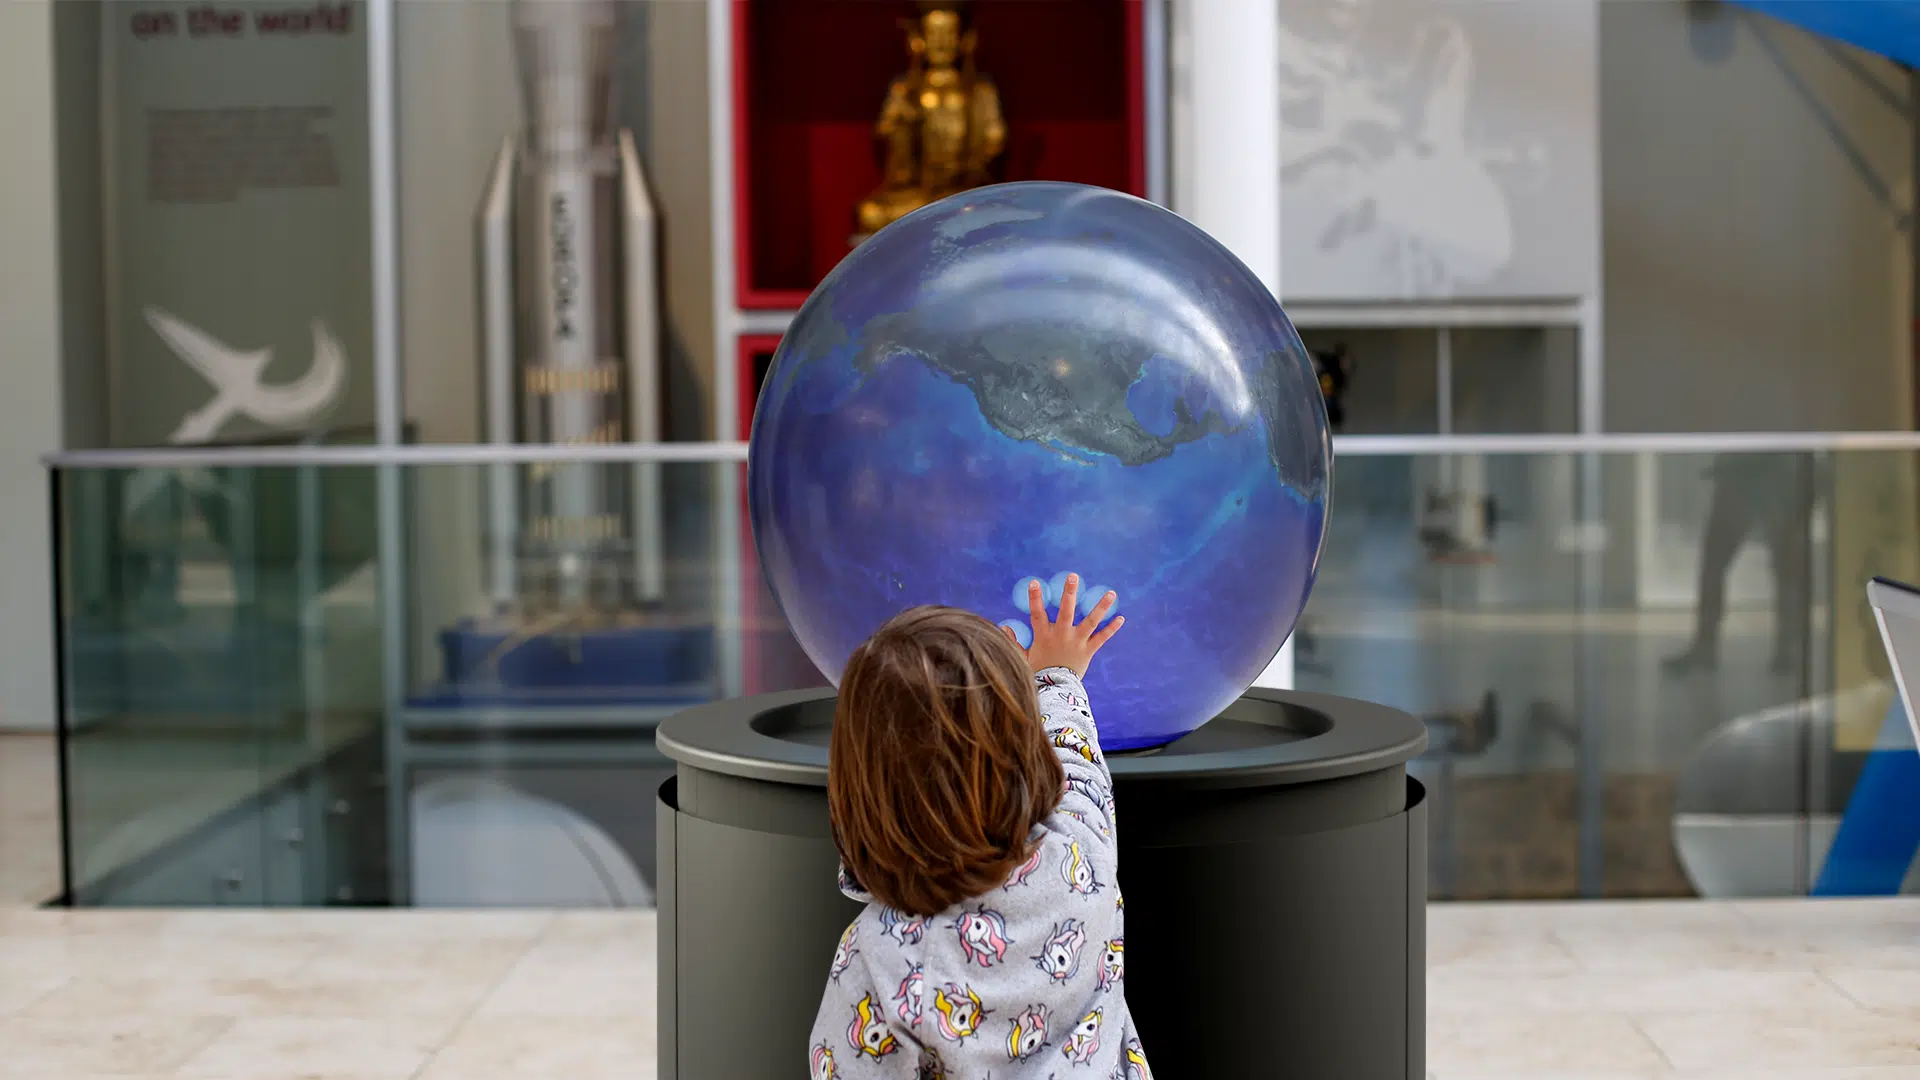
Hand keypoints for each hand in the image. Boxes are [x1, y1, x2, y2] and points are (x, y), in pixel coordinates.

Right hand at [1001, 573, 1122, 676]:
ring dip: (1101, 607)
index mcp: (1044, 636)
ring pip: (1091, 621)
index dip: (1035, 598)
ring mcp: (1077, 642)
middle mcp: (1061, 635)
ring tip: (1111, 593)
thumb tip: (1004, 627)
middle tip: (1073, 576)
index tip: (1035, 582)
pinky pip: (1102, 638)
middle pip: (1066, 610)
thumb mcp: (1022, 657)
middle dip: (1069, 592)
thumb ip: (1014, 641)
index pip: (1038, 613)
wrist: (1054, 691)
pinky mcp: (1088, 651)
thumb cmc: (1037, 674)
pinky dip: (1111, 628)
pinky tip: (1121, 618)